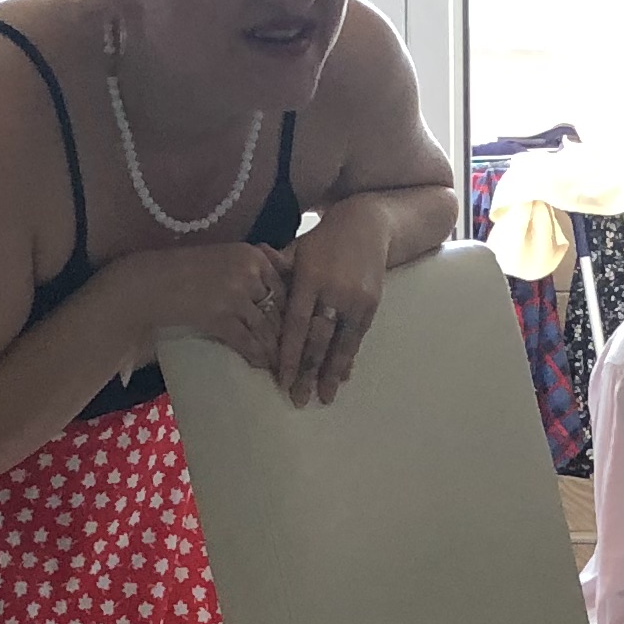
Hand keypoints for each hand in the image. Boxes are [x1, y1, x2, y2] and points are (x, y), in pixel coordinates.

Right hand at [128, 242, 290, 367]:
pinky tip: (261, 366)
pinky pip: (247, 341)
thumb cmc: (185, 269)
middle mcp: (248, 272)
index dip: (293, 309)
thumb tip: (281, 285)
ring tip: (282, 365)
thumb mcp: (224, 257)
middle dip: (288, 333)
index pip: (285, 285)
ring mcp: (235, 294)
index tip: (298, 326)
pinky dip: (257, 355)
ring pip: (267, 327)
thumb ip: (253, 266)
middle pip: (280, 308)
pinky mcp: (220, 317)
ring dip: (275, 350)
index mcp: (252, 255)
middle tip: (296, 352)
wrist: (150, 282)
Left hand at [274, 209, 392, 404]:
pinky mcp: (371, 304)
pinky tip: (343, 375)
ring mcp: (355, 299)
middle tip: (298, 399)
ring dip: (331, 373)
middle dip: (307, 372)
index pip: (296, 324)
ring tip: (324, 397)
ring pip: (340, 343)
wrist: (367, 225)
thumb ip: (277, 271)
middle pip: (318, 339)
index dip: (288, 353)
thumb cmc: (323, 239)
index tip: (281, 379)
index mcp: (309, 278)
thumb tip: (252, 282)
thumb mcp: (298, 250)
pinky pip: (357, 337)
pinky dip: (348, 357)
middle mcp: (334, 291)